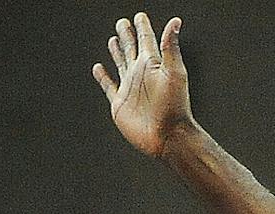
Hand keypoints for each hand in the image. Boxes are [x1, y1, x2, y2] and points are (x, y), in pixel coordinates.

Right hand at [94, 13, 191, 159]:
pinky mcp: (120, 103)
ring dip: (117, 52)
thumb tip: (176, 21)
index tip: (139, 16)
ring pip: (121, 63)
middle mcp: (140, 73)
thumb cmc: (174, 107)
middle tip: (123, 22)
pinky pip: (109, 86)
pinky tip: (98, 68)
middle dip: (127, 34)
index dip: (142, 27)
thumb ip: (170, 46)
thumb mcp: (174, 72)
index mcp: (152, 64)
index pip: (146, 39)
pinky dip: (103, 77)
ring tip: (113, 40)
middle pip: (131, 48)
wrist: (168, 136)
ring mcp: (130, 87)